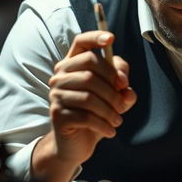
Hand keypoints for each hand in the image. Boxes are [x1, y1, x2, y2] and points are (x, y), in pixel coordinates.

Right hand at [44, 30, 136, 165]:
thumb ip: (122, 86)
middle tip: (123, 102)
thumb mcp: (113, 96)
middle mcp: (60, 75)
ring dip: (110, 110)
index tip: (112, 39)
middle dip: (112, 85)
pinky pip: (86, 116)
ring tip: (117, 121)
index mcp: (74, 65)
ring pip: (89, 95)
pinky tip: (110, 131)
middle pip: (90, 67)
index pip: (81, 42)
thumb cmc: (95, 113)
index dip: (95, 37)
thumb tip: (125, 88)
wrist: (75, 144)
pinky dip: (103, 124)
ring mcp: (56, 94)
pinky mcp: (57, 114)